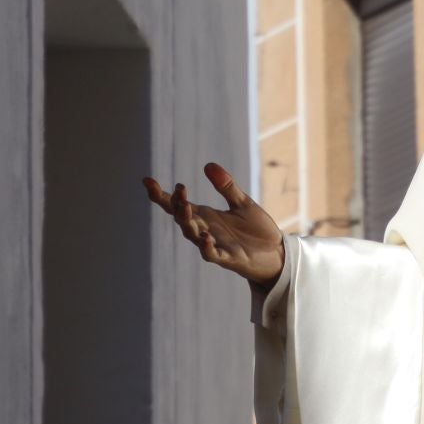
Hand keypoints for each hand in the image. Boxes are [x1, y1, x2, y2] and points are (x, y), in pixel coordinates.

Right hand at [143, 162, 283, 287]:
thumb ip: (226, 186)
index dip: (161, 195)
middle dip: (177, 205)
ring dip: (188, 222)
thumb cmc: (257, 230)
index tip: (147, 181)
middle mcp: (205, 230)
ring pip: (193, 235)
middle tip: (179, 190)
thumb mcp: (242, 203)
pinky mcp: (229, 258)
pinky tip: (205, 238)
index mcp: (206, 216)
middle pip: (182, 218)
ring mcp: (215, 245)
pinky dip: (207, 247)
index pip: (178, 205)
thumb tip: (208, 165)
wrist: (277, 254)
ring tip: (186, 206)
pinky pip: (213, 254)